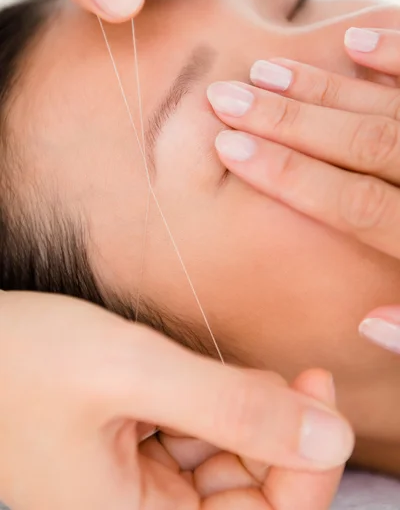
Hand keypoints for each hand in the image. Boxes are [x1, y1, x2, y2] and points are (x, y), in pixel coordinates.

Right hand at [0, 292, 352, 509]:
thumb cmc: (26, 358)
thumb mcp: (133, 370)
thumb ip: (230, 406)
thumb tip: (329, 435)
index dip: (308, 470)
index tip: (319, 399)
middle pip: (250, 501)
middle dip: (283, 439)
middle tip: (297, 378)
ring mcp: (136, 492)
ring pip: (227, 471)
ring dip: (250, 421)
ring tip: (246, 375)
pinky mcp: (134, 459)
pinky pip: (197, 447)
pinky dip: (217, 412)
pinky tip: (215, 382)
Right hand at [207, 26, 399, 356]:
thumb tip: (366, 321)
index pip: (354, 202)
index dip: (287, 175)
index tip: (231, 148)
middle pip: (364, 144)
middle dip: (288, 120)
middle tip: (228, 96)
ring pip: (392, 107)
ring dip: (328, 87)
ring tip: (268, 73)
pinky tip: (358, 41)